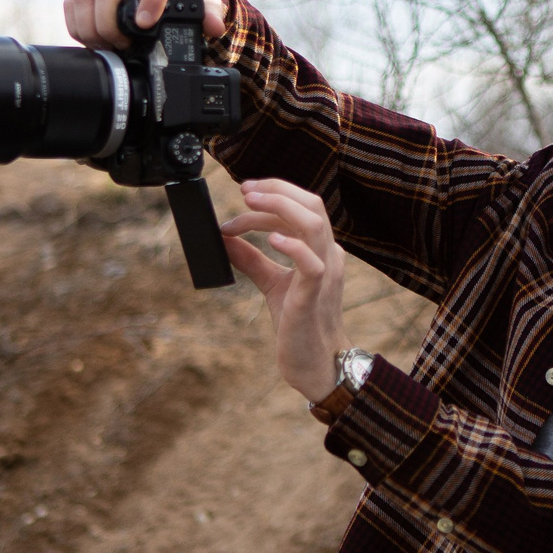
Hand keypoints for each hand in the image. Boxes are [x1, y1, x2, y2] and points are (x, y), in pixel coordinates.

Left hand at [219, 178, 348, 403]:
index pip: (301, 208)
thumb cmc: (297, 322)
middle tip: (244, 191)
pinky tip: (270, 241)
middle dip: (276, 190)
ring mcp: (325, 273)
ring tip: (250, 205)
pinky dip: (291, 245)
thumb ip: (251, 260)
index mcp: (321, 249)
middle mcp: (328, 255)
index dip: (271, 198)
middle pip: (312, 204)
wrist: (314, 362)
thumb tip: (224, 239)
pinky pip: (311, 263)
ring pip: (313, 223)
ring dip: (279, 207)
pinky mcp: (314, 295)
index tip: (242, 200)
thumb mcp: (271, 283)